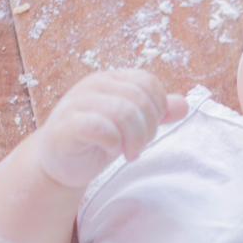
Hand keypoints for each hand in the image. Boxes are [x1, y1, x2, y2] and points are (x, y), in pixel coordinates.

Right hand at [35, 69, 187, 187]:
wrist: (60, 163)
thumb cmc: (96, 141)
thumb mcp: (131, 126)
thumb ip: (155, 113)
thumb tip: (183, 104)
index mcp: (111, 80)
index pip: (148, 82)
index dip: (158, 108)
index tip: (149, 130)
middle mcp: (94, 85)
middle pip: (140, 99)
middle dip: (148, 129)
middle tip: (138, 147)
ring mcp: (77, 103)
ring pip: (124, 112)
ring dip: (134, 139)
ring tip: (127, 152)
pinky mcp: (67, 125)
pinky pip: (101, 128)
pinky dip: (113, 143)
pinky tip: (110, 150)